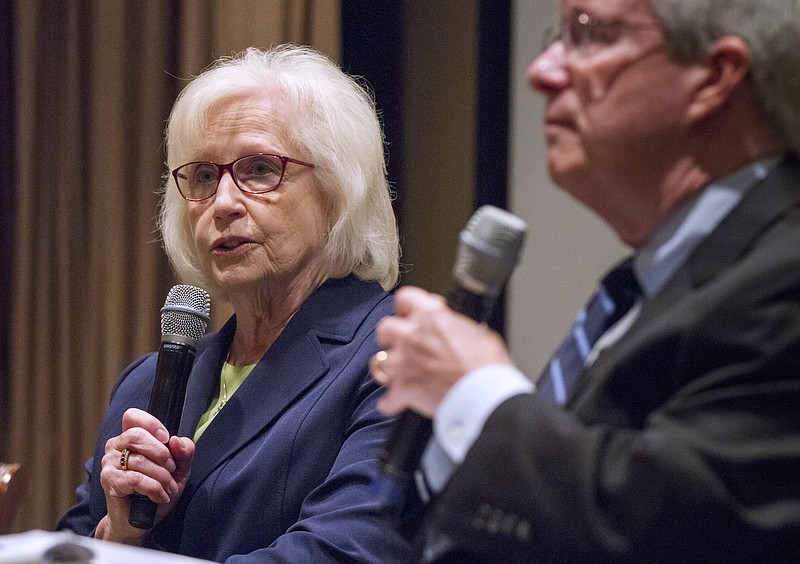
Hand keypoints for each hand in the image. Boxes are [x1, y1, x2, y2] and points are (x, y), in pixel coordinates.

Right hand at [95, 408, 194, 543]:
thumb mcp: (179, 469)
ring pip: (139, 460)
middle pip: (136, 435)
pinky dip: (153, 488)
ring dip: (161, 476)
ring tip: (169, 487)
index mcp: (130, 437)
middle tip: (171, 468)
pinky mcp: (109, 481)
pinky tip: (160, 496)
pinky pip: (134, 479)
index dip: (151, 424)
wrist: (142, 521)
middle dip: (161, 453)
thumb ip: (184, 452)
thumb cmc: (157, 490)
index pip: (132, 416)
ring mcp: (109, 463)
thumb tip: (177, 441)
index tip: (166, 439)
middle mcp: (116, 446)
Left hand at [373, 286, 513, 417]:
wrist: (486, 395)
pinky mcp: (403, 390)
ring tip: (401, 373)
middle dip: (391, 336)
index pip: (404, 297)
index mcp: (430, 315)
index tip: (407, 313)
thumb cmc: (487, 364)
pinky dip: (392, 402)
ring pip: (380, 361)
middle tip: (402, 343)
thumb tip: (452, 325)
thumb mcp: (477, 330)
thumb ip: (455, 324)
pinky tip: (396, 403)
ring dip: (390, 368)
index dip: (406, 306)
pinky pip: (387, 399)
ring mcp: (403, 363)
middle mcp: (411, 336)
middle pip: (384, 329)